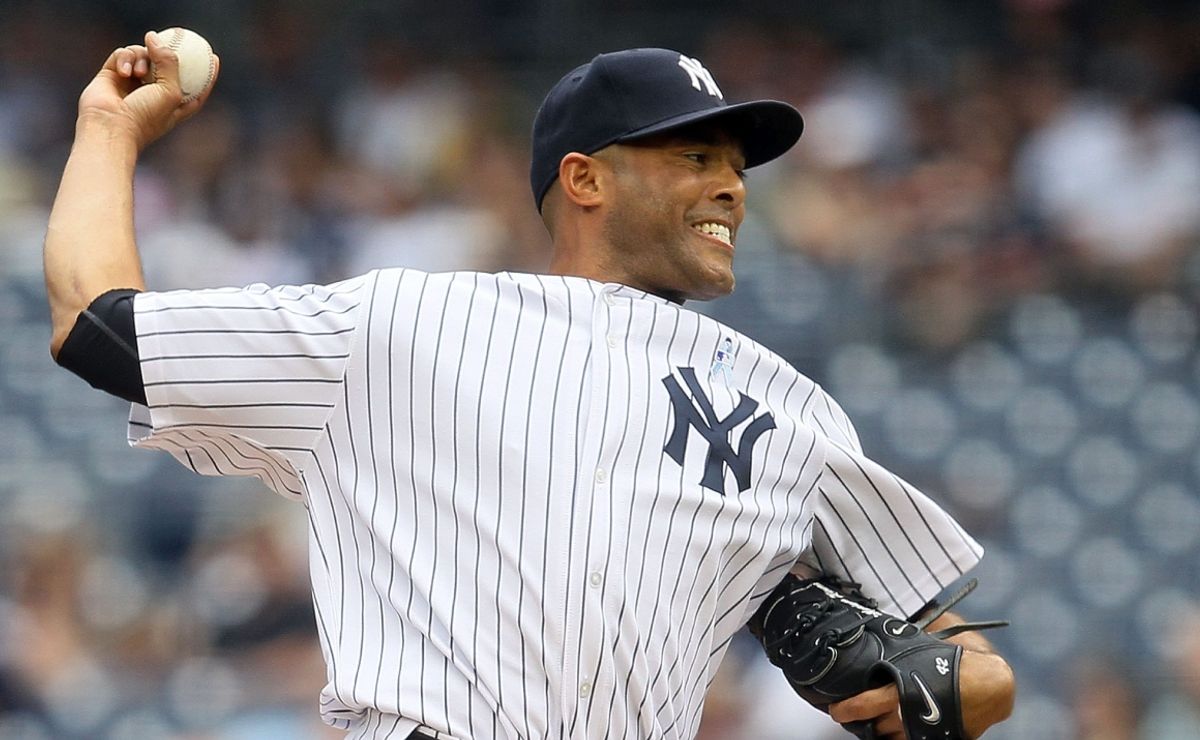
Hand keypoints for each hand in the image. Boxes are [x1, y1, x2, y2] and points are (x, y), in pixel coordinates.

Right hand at [77, 31, 219, 149]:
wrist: (110, 126)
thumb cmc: (145, 116)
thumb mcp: (170, 91)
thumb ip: (169, 62)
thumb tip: (154, 37)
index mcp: (174, 105)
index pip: (195, 88)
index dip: (206, 75)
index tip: (215, 59)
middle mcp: (153, 94)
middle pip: (167, 66)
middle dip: (170, 55)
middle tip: (174, 39)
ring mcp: (132, 83)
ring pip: (144, 55)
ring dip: (143, 58)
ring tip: (140, 73)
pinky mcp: (113, 75)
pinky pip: (123, 55)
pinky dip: (125, 59)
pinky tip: (125, 72)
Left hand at [828, 649, 1014, 738]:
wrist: (994, 686)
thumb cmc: (962, 660)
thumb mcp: (931, 638)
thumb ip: (912, 632)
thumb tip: (899, 616)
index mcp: (903, 688)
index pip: (865, 705)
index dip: (847, 709)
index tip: (836, 710)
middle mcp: (909, 713)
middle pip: (875, 726)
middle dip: (864, 722)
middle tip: (853, 715)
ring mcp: (923, 730)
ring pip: (892, 738)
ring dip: (882, 731)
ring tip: (875, 722)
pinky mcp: (936, 738)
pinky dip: (902, 737)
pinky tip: (898, 728)